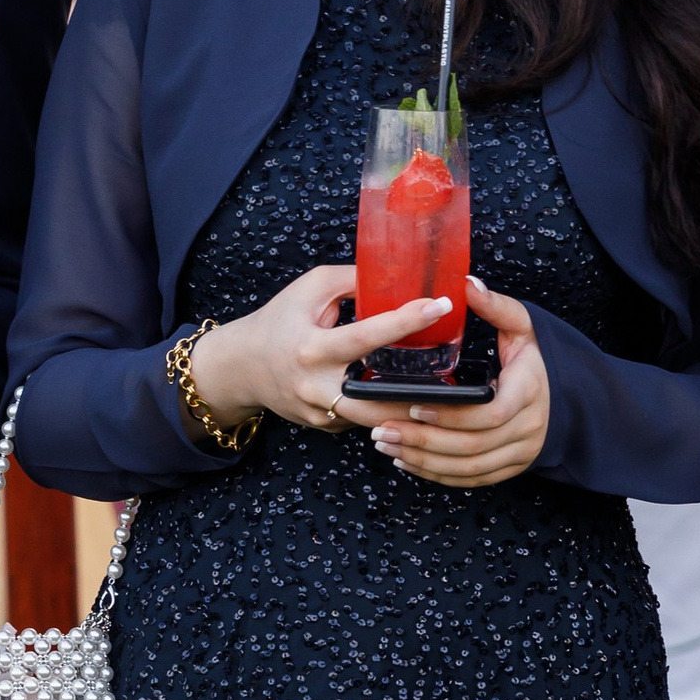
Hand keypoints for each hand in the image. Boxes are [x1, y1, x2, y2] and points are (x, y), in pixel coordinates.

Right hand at [182, 265, 460, 436]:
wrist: (241, 367)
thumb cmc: (279, 321)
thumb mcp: (310, 289)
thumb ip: (354, 280)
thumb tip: (399, 272)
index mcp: (312, 347)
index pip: (367, 334)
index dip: (406, 320)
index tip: (441, 304)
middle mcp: (316, 386)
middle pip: (377, 400)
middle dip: (417, 397)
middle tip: (459, 387)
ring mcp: (320, 413)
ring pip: (375, 421)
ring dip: (409, 414)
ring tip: (448, 403)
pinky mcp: (325, 427)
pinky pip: (363, 421)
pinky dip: (387, 413)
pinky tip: (413, 404)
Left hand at [360, 278, 549, 488]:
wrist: (569, 399)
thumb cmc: (536, 361)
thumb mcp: (524, 328)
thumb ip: (496, 307)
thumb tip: (466, 284)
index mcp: (529, 391)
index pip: (491, 413)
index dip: (451, 415)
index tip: (415, 405)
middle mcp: (528, 428)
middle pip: (472, 446)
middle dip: (423, 441)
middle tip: (383, 429)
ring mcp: (520, 453)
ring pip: (468, 467)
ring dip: (424, 460)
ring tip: (387, 445)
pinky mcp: (509, 468)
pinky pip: (471, 479)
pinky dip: (438, 474)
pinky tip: (408, 462)